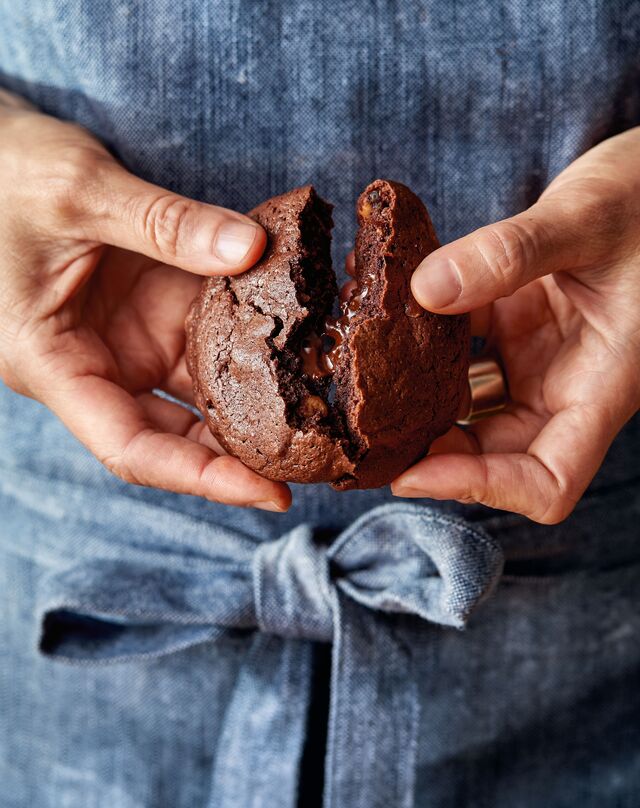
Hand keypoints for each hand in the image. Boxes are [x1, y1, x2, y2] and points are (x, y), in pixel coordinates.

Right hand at [0, 90, 290, 511]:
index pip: (132, 449)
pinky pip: (206, 338)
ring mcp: (127, 339)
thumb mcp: (78, 192)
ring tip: (320, 411)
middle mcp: (96, 365)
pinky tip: (295, 343)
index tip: (270, 494)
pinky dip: (247, 342)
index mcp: (54, 364)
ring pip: (198, 391)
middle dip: (242, 454)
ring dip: (254, 401)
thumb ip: (165, 223)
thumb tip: (252, 248)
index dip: (202, 478)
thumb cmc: (2, 174)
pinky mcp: (150, 311)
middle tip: (315, 458)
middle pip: (175, 433)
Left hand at [392, 128, 639, 522]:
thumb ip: (512, 253)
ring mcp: (539, 357)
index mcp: (602, 386)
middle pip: (494, 453)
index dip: (482, 489)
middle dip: (432, 447)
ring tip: (366, 368)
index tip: (413, 474)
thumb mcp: (588, 218)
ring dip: (420, 393)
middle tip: (369, 423)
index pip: (548, 481)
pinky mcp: (517, 327)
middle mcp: (567, 384)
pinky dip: (426, 337)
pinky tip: (391, 305)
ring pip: (471, 404)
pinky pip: (463, 348)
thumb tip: (426, 289)